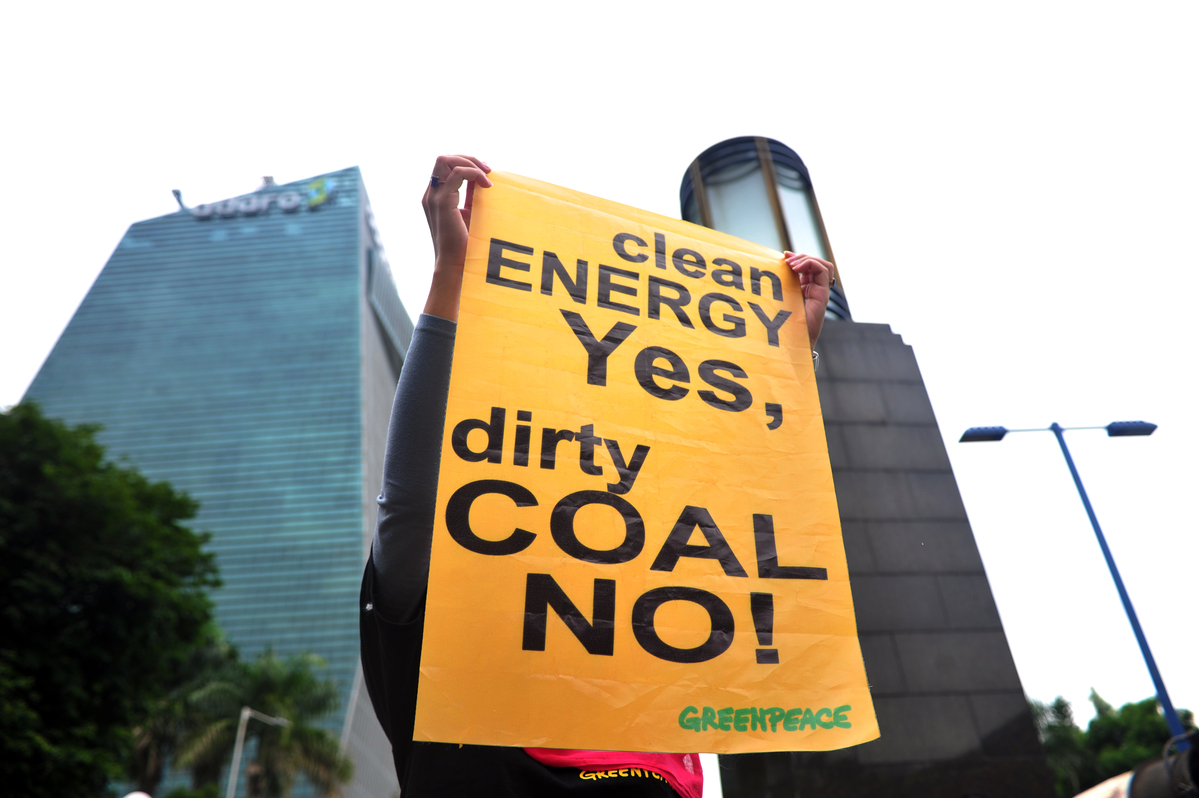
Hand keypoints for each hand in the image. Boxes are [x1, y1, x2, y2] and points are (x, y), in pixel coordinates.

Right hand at [422, 155, 491, 320]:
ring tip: (488, 174)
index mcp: (435, 196)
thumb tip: (486, 182)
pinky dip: (474, 173)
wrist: (456, 265)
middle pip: (443, 158)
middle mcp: (431, 194)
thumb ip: (472, 197)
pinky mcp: (442, 202)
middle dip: (468, 158)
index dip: (466, 164)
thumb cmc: (464, 245)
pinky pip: (458, 173)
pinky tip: (488, 186)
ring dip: (470, 162)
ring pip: (446, 160)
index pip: (445, 167)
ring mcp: (434, 197)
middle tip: (488, 170)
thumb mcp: (470, 214)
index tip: (486, 174)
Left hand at [784, 252, 833, 346]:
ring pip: (823, 266)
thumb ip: (779, 287)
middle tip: (787, 258)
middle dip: (802, 256)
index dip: (798, 258)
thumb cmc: (782, 326)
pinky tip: (796, 268)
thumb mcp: (779, 300)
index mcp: (805, 290)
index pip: (808, 267)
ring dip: (808, 259)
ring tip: (792, 264)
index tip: (783, 256)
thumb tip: (773, 270)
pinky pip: (823, 272)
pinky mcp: (822, 296)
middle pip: (816, 264)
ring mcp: (820, 293)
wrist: (791, 344)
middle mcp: (814, 290)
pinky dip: (811, 264)